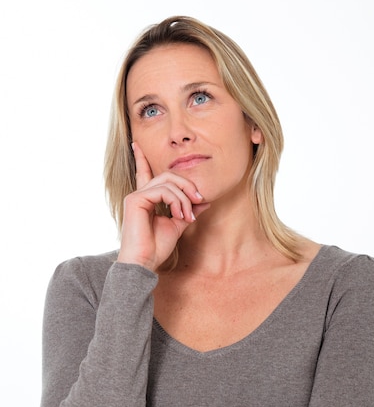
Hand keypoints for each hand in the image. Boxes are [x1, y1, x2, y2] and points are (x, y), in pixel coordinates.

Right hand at [117, 143, 209, 269]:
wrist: (144, 263)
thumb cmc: (156, 248)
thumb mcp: (177, 226)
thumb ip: (187, 211)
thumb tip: (204, 202)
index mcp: (146, 199)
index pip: (144, 173)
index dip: (141, 158)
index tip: (137, 144)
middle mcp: (139, 195)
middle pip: (167, 176)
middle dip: (187, 185)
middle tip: (200, 200)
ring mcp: (136, 196)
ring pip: (167, 182)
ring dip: (184, 198)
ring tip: (188, 215)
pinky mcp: (136, 200)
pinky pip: (163, 190)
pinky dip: (177, 201)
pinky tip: (180, 215)